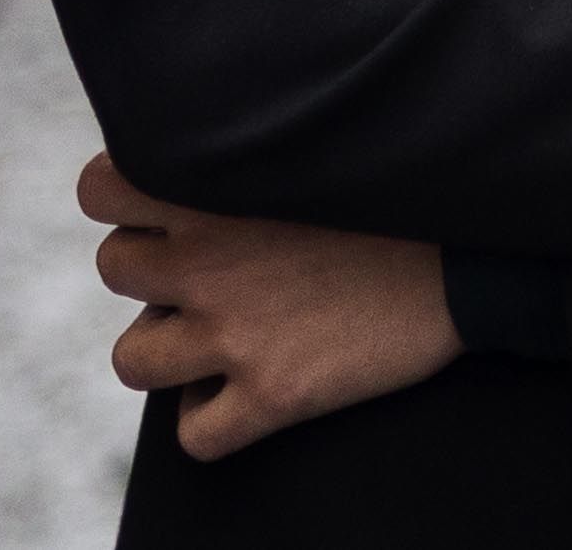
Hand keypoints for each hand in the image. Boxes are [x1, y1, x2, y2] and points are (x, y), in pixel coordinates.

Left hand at [80, 153, 462, 460]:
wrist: (473, 250)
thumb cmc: (397, 183)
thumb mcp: (305, 136)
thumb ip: (242, 145)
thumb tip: (203, 157)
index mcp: (209, 184)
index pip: (98, 189)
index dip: (127, 200)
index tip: (170, 205)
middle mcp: (204, 261)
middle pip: (115, 269)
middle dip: (156, 271)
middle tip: (211, 267)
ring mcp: (232, 334)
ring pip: (132, 359)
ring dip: (168, 348)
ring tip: (219, 334)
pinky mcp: (273, 394)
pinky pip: (195, 434)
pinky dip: (213, 420)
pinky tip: (248, 392)